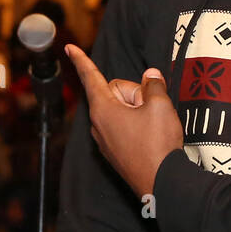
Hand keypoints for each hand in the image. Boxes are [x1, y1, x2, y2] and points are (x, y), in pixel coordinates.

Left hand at [65, 43, 183, 199]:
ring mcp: (106, 140)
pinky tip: (151, 138)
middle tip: (151, 109)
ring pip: (122, 111)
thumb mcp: (161, 106)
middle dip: (135, 93)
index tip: (69, 47)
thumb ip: (154, 85)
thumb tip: (151, 76)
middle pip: (115, 92)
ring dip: (138, 111)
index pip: (91, 77)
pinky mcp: (115, 152)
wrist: (161, 183)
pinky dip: (137, 125)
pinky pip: (124, 127)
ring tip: (154, 127)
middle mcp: (99, 124)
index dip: (82, 60)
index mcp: (103, 109)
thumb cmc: (158, 144)